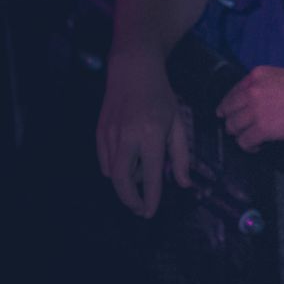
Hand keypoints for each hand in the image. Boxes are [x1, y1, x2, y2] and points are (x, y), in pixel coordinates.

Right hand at [96, 50, 191, 216]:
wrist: (133, 71)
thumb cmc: (161, 98)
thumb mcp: (178, 123)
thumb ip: (181, 156)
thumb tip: (185, 184)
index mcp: (152, 134)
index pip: (150, 175)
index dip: (150, 198)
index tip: (150, 212)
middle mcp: (128, 136)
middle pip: (122, 180)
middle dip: (130, 200)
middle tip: (140, 209)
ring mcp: (110, 134)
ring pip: (113, 173)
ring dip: (126, 182)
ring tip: (142, 170)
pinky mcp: (99, 132)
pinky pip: (105, 162)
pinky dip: (116, 169)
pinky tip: (130, 160)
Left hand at [216, 64, 283, 151]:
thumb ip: (266, 85)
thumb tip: (255, 101)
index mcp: (258, 75)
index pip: (233, 92)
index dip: (231, 106)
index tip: (231, 114)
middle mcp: (253, 90)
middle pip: (229, 110)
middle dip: (233, 121)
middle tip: (241, 130)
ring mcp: (256, 109)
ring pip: (232, 127)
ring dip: (241, 135)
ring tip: (253, 139)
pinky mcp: (262, 128)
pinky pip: (243, 141)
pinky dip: (249, 146)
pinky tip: (258, 146)